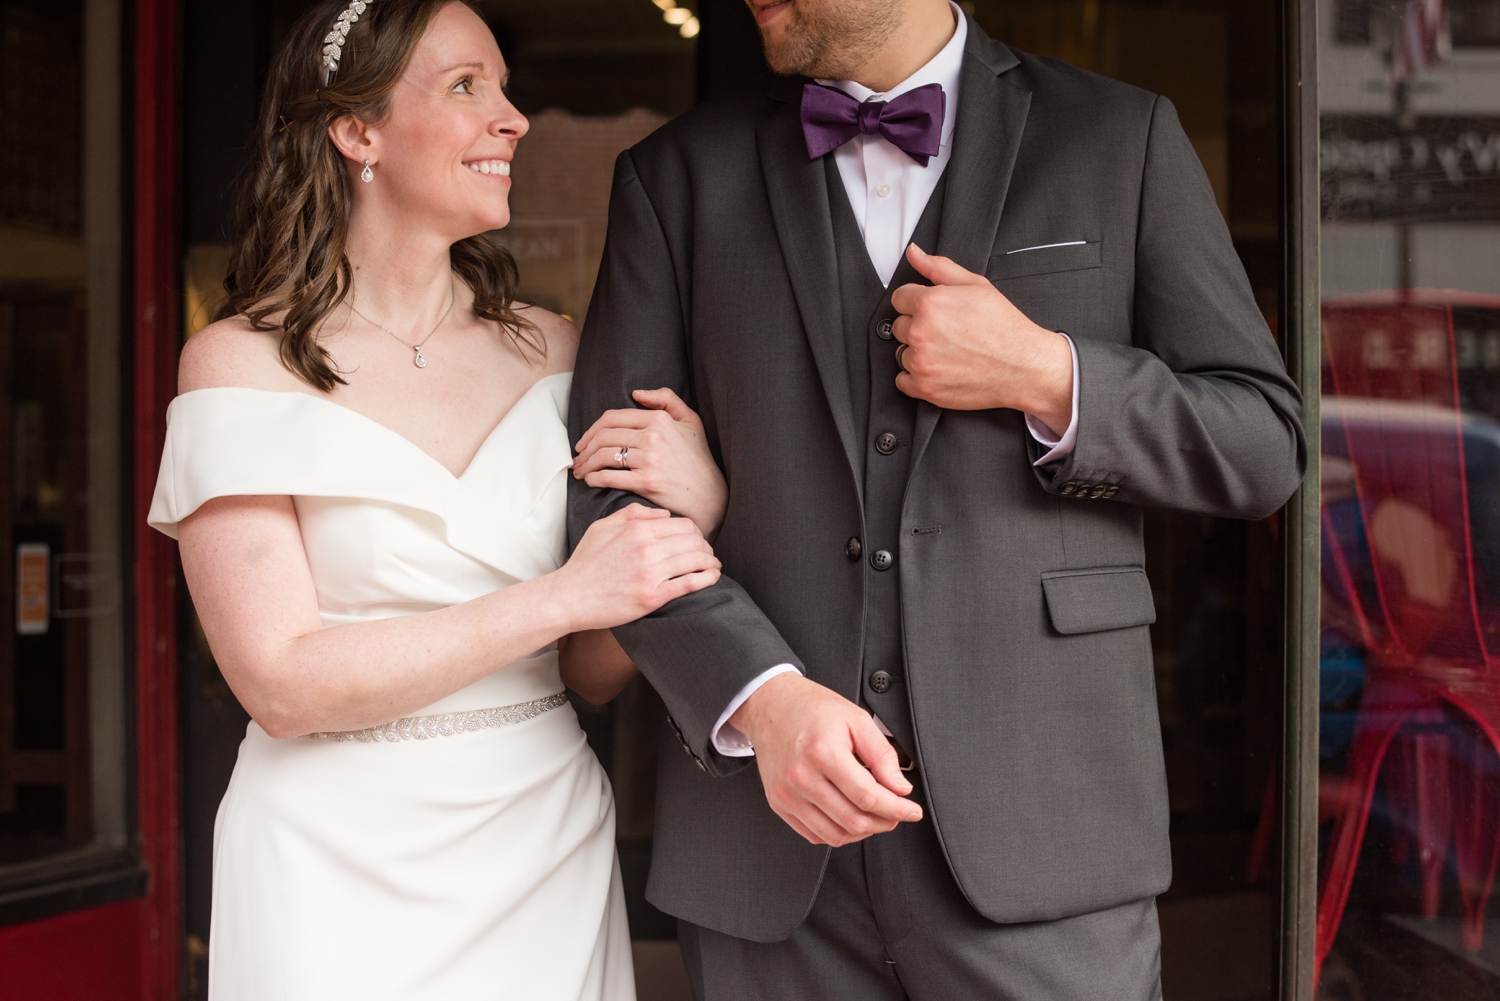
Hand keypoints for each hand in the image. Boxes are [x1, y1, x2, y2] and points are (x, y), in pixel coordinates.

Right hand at [552, 504, 719, 631]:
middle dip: (705, 546)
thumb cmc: (585, 562)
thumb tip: (665, 514)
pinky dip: (707, 578)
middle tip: (707, 554)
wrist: (569, 596)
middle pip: (693, 541)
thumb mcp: (602, 526)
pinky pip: (689, 583)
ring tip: (713, 566)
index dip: (695, 532)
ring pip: (696, 560)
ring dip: (710, 562)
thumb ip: (633, 514)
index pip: (682, 524)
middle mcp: (646, 548)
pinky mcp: (652, 597)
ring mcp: (650, 573)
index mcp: (636, 529)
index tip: (697, 540)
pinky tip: (713, 577)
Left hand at [573, 389, 728, 539]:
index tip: (584, 441)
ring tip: (581, 472)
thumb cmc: (699, 459)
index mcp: (659, 419)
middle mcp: (653, 436)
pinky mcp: (647, 482)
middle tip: (578, 458)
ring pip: (603, 455)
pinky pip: (609, 477)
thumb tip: (636, 393)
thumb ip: (667, 399)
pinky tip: (591, 481)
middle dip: (584, 448)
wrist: (711, 496)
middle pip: (604, 436)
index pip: (613, 418)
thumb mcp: (691, 422)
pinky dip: (594, 479)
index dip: (592, 429)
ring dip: (586, 464)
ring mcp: (650, 459)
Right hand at [728, 672, 921, 845]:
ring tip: (875, 817)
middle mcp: (801, 778)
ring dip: (863, 832)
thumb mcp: (856, 719)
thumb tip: (900, 788)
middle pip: (854, 820)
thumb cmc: (811, 709)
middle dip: (884, 822)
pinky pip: (813, 834)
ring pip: (835, 835)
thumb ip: (882, 755)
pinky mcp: (779, 804)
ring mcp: (787, 794)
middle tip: (897, 813)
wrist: (770, 706)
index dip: (897, 809)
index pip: (868, 797)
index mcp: (823, 753)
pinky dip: (838, 834)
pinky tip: (849, 818)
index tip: (912, 810)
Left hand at [890, 244, 1073, 433]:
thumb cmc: (1003, 326)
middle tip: (946, 331)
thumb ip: (938, 267)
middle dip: (918, 326)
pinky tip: (940, 368)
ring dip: (918, 352)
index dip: (917, 301)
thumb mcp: (975, 285)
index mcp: (929, 304)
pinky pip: (903, 380)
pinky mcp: (925, 387)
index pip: (899, 298)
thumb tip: (914, 253)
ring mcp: (921, 363)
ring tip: (948, 351)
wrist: (1023, 366)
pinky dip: (917, 377)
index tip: (934, 310)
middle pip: (899, 326)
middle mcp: (920, 333)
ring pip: (902, 353)